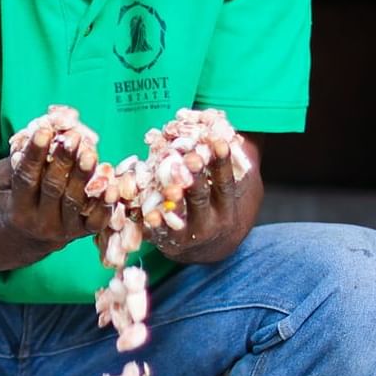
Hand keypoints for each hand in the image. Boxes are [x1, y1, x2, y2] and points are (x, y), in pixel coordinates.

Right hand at [0, 124, 112, 248]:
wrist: (35, 235)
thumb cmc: (24, 195)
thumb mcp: (8, 180)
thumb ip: (17, 160)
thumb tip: (31, 133)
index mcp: (18, 209)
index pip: (26, 178)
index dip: (34, 154)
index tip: (43, 130)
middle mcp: (40, 222)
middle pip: (52, 188)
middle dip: (63, 160)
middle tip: (73, 137)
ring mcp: (64, 230)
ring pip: (75, 201)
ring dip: (83, 175)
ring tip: (90, 153)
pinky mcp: (85, 232)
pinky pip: (97, 221)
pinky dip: (105, 205)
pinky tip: (111, 186)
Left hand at [144, 135, 260, 264]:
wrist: (212, 250)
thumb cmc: (216, 207)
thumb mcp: (223, 189)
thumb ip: (219, 164)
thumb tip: (217, 125)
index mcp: (225, 205)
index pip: (225, 182)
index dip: (222, 162)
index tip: (219, 142)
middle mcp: (211, 222)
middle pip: (202, 198)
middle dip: (196, 179)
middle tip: (191, 159)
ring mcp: (191, 236)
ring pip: (182, 218)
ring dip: (175, 203)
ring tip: (170, 189)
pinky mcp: (170, 244)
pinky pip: (161, 235)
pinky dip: (155, 226)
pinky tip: (149, 215)